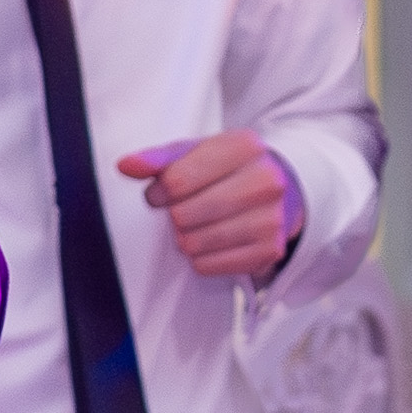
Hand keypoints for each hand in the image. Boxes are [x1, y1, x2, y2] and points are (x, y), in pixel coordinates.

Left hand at [115, 134, 301, 281]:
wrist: (284, 190)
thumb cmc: (231, 170)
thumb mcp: (197, 153)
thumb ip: (159, 159)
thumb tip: (127, 165)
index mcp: (245, 147)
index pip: (177, 180)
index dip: (158, 192)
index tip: (160, 193)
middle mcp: (265, 181)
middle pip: (184, 215)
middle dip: (175, 215)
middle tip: (183, 209)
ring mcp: (271, 218)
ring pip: (194, 243)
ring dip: (186, 238)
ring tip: (198, 224)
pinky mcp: (269, 250)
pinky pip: (208, 266)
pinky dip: (201, 258)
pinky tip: (212, 241)